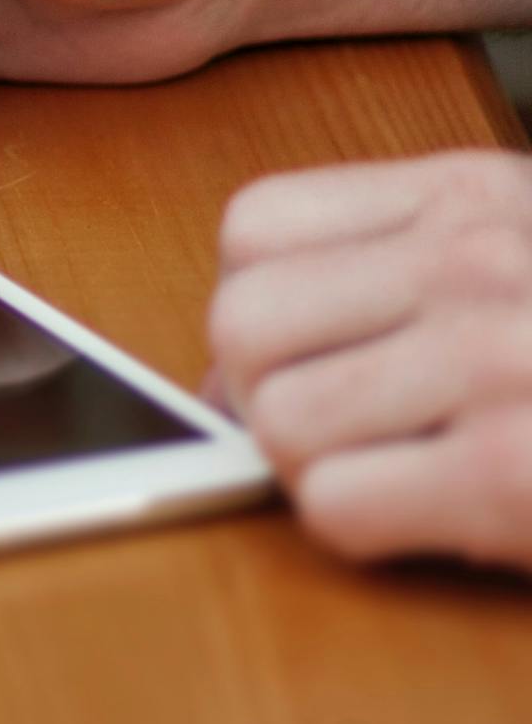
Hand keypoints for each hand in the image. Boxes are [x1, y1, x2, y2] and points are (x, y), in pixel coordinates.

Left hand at [209, 150, 531, 573]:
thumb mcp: (516, 267)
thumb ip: (388, 277)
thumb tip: (222, 376)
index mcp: (476, 195)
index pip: (254, 228)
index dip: (255, 312)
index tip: (305, 359)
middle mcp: (480, 261)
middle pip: (241, 324)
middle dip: (267, 397)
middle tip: (348, 434)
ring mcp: (498, 362)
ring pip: (275, 419)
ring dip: (317, 469)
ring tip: (410, 472)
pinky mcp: (514, 475)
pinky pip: (333, 504)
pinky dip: (369, 528)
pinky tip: (444, 517)